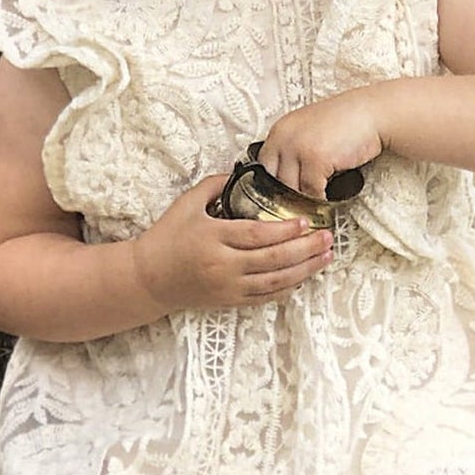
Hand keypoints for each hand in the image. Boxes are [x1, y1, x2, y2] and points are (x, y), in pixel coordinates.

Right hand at [130, 176, 332, 313]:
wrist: (148, 278)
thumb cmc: (166, 237)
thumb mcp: (187, 203)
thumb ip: (217, 185)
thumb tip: (246, 173)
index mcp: (213, 238)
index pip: (256, 235)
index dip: (284, 229)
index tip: (305, 221)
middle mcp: (223, 266)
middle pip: (273, 260)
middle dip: (305, 249)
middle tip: (327, 237)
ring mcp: (228, 287)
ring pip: (275, 281)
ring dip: (304, 269)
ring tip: (325, 256)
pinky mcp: (229, 301)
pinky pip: (265, 297)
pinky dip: (287, 288)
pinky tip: (304, 276)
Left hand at [257, 90, 384, 197]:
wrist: (373, 113)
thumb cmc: (346, 123)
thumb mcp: (309, 131)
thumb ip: (293, 150)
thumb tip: (286, 180)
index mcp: (280, 130)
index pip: (263, 166)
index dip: (272, 185)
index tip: (282, 197)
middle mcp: (284, 137)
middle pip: (274, 180)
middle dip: (286, 197)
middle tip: (298, 208)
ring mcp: (298, 148)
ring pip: (291, 189)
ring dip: (304, 201)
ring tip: (313, 207)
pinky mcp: (315, 159)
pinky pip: (311, 191)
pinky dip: (320, 199)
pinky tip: (327, 198)